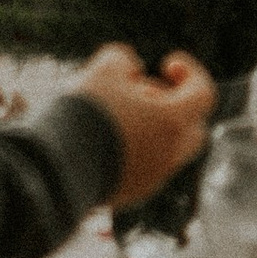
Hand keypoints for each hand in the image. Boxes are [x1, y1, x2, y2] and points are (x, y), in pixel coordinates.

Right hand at [76, 46, 215, 205]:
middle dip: (174, 106)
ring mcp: (152, 180)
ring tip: (115, 114)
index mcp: (173, 123)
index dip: (190, 73)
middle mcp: (170, 156)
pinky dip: (134, 151)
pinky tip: (103, 138)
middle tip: (142, 93)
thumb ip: (123, 61)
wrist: (53, 170)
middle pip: (192, 128)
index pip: (203, 95)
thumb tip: (130, 69)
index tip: (168, 63)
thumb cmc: (84, 114)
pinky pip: (144, 169)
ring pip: (167, 151)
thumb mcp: (102, 70)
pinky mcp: (130, 195)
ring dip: (152, 129)